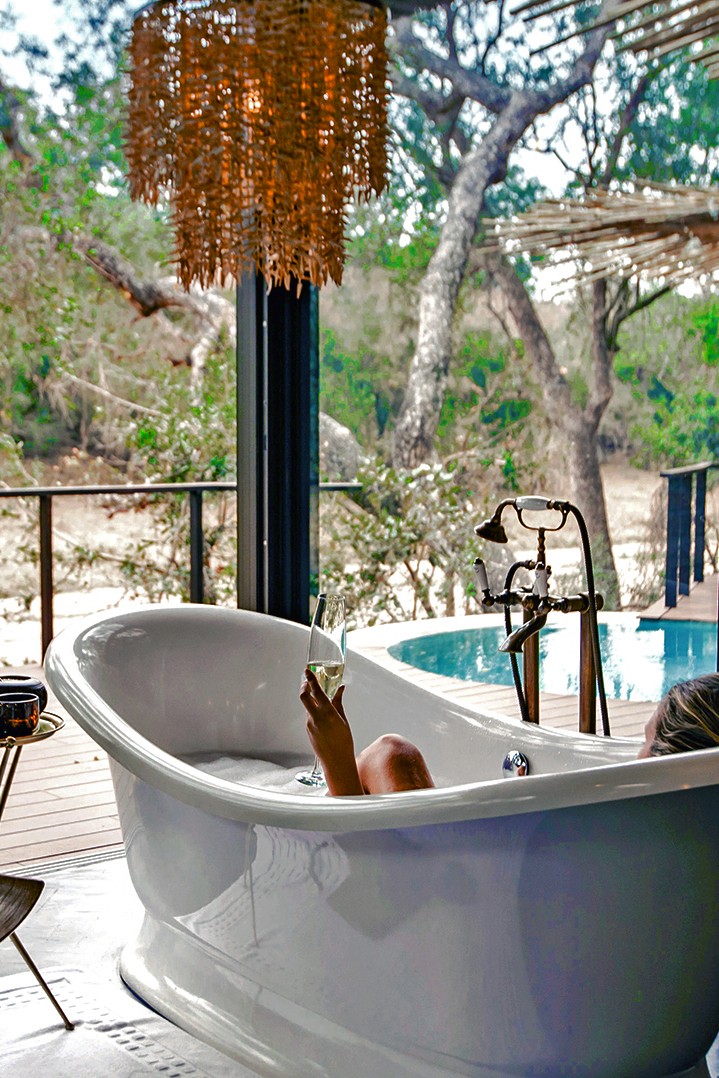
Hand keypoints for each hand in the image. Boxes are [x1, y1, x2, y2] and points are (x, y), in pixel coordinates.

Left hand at [299, 668, 362, 795]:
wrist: (336, 761)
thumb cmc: (344, 742)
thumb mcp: (343, 720)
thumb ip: (338, 702)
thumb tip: (340, 689)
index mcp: (327, 713)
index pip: (316, 691)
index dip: (310, 679)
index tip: (307, 670)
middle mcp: (316, 717)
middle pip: (304, 696)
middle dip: (304, 686)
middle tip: (308, 681)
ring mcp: (310, 724)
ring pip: (307, 706)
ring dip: (311, 699)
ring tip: (320, 697)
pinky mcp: (309, 730)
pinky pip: (310, 716)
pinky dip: (314, 710)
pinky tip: (323, 714)